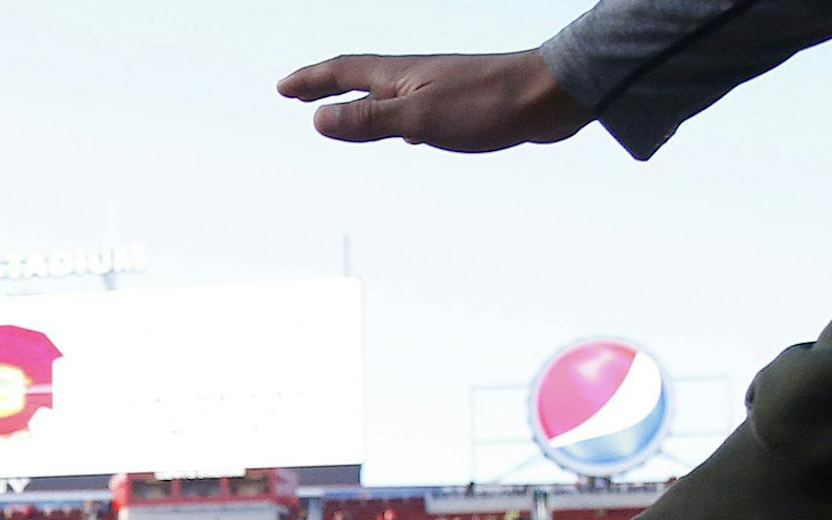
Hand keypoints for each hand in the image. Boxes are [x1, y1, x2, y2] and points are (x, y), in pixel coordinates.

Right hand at [277, 51, 587, 151]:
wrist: (548, 97)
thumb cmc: (488, 104)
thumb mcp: (420, 117)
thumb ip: (370, 121)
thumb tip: (319, 121)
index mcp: (399, 75)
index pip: (342, 73)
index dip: (311, 81)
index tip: (283, 89)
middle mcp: (416, 75)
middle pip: (361, 79)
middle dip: (328, 87)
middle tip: (301, 94)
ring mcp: (439, 88)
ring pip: (389, 94)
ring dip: (362, 103)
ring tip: (344, 114)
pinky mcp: (463, 104)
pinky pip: (417, 109)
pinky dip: (399, 119)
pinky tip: (409, 133)